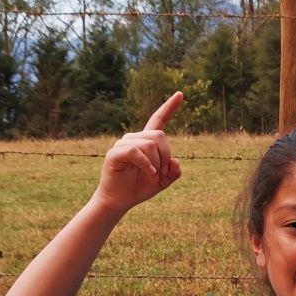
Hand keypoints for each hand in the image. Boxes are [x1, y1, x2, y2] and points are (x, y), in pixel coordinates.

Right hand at [93, 92, 183, 214]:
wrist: (119, 201)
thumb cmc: (138, 188)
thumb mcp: (162, 181)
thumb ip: (173, 172)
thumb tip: (176, 161)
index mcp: (146, 141)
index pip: (158, 119)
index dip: (170, 107)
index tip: (180, 94)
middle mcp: (134, 138)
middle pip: (159, 136)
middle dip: (165, 156)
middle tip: (161, 173)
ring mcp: (123, 144)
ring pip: (149, 144)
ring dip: (156, 163)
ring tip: (152, 176)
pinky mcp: (115, 153)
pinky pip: (135, 151)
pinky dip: (146, 164)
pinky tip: (150, 174)